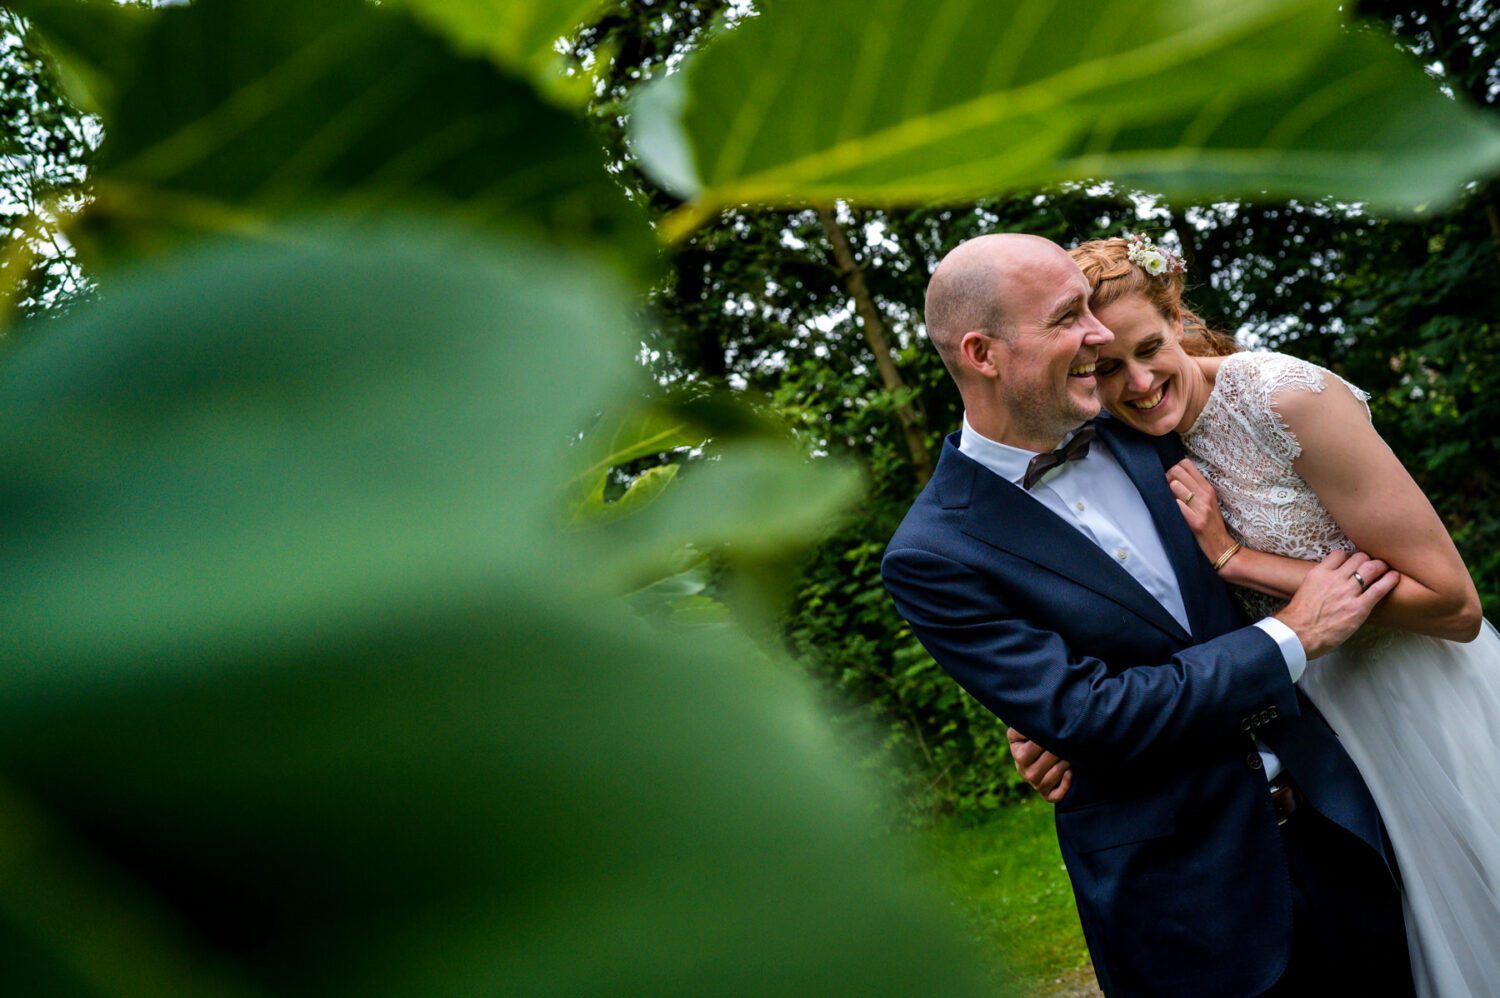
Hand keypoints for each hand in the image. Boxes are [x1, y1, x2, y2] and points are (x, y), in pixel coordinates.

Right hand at [1007, 727, 1071, 802]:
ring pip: (1049, 778)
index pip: (1030, 750)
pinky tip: (1070, 773)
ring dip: (1063, 766)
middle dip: (1057, 753)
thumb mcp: (1029, 727)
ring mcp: (1034, 784)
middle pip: (1040, 765)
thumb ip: (1030, 723)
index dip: (1046, 741)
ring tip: (1069, 755)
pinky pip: (1055, 795)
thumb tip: (1038, 721)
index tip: (1055, 733)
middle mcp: (1022, 770)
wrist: (1044, 751)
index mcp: (1017, 752)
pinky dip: (1064, 785)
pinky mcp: (1046, 794)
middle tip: (1067, 743)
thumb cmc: (1039, 735)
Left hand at [1166, 459, 1236, 564]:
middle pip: (1177, 471)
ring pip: (1175, 486)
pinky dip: (1173, 506)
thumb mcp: (1207, 501)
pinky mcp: (1196, 522)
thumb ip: (1194, 488)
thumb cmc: (1210, 524)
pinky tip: (1173, 511)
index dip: (1174, 469)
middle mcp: (1205, 495)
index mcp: (1207, 488)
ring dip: (1167, 492)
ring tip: (1169, 502)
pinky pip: (1179, 506)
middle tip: (1166, 490)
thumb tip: (1172, 476)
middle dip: (1167, 478)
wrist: (1222, 547)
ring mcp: (1201, 508)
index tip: (1171, 480)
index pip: (1186, 464)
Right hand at [1274, 550, 1399, 658]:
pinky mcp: (1359, 607)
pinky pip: (1379, 588)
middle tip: (1373, 566)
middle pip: (1359, 557)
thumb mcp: (1304, 590)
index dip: (1349, 557)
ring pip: (1371, 568)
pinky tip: (1395, 577)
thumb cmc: (1298, 618)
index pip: (1339, 554)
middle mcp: (1334, 578)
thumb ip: (1318, 583)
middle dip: (1368, 560)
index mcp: (1319, 574)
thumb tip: (1326, 582)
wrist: (1298, 635)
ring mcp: (1347, 592)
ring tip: (1386, 569)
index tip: (1353, 563)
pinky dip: (1390, 580)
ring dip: (1381, 566)